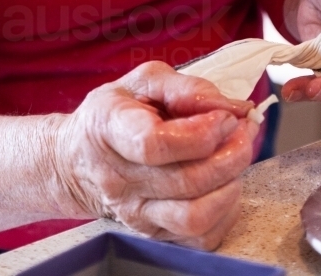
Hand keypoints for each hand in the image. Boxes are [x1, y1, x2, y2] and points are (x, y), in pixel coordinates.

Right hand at [53, 61, 257, 249]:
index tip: (225, 117)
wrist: (77, 158)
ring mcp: (134, 213)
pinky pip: (198, 238)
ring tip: (236, 156)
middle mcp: (119, 178)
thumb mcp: (145, 81)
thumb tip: (233, 107)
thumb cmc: (117, 112)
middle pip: (185, 181)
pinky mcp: (151, 233)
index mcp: (110, 128)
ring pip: (193, 217)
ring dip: (230, 185)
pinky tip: (226, 183)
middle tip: (244, 130)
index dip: (200, 133)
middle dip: (230, 154)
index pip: (153, 143)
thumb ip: (189, 88)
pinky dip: (225, 213)